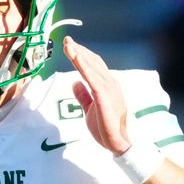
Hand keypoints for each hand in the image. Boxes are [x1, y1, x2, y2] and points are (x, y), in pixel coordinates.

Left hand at [63, 36, 131, 155]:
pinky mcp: (105, 98)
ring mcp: (109, 90)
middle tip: (66, 40)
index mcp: (106, 86)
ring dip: (80, 55)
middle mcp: (110, 84)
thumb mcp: (89, 108)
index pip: (93, 66)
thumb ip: (83, 95)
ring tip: (68, 45)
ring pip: (92, 68)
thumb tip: (74, 82)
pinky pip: (94, 79)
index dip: (81, 55)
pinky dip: (85, 67)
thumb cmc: (105, 127)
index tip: (69, 46)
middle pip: (93, 63)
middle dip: (79, 50)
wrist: (117, 143)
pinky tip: (78, 58)